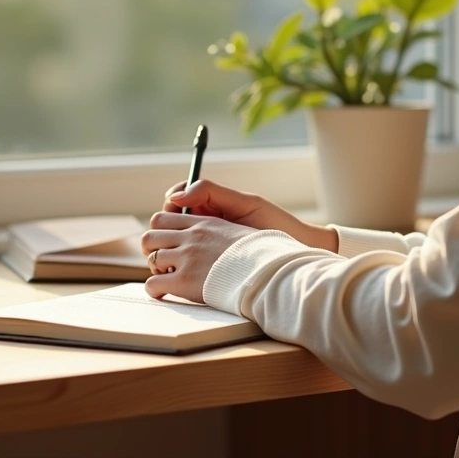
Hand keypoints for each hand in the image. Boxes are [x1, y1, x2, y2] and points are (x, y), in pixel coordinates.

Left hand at [140, 211, 256, 302]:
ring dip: (155, 269)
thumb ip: (220, 229)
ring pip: (151, 258)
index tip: (165, 242)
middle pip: (150, 235)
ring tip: (166, 278)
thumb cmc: (261, 254)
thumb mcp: (240, 230)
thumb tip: (215, 236)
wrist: (268, 271)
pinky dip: (154, 290)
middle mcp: (191, 238)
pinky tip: (163, 293)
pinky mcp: (184, 281)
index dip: (159, 231)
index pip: (164, 217)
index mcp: (203, 223)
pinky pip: (153, 284)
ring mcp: (187, 258)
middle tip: (162, 261)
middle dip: (152, 249)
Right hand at [162, 179, 337, 251]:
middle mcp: (203, 223)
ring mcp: (203, 244)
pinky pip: (181, 262)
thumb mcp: (246, 203)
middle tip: (176, 230)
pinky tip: (183, 266)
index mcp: (211, 205)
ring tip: (177, 251)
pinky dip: (176, 263)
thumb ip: (212, 191)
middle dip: (165, 223)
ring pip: (170, 241)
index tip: (177, 205)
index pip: (177, 197)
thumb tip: (178, 194)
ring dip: (166, 245)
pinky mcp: (205, 265)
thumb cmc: (273, 225)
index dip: (172, 200)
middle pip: (167, 220)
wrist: (293, 250)